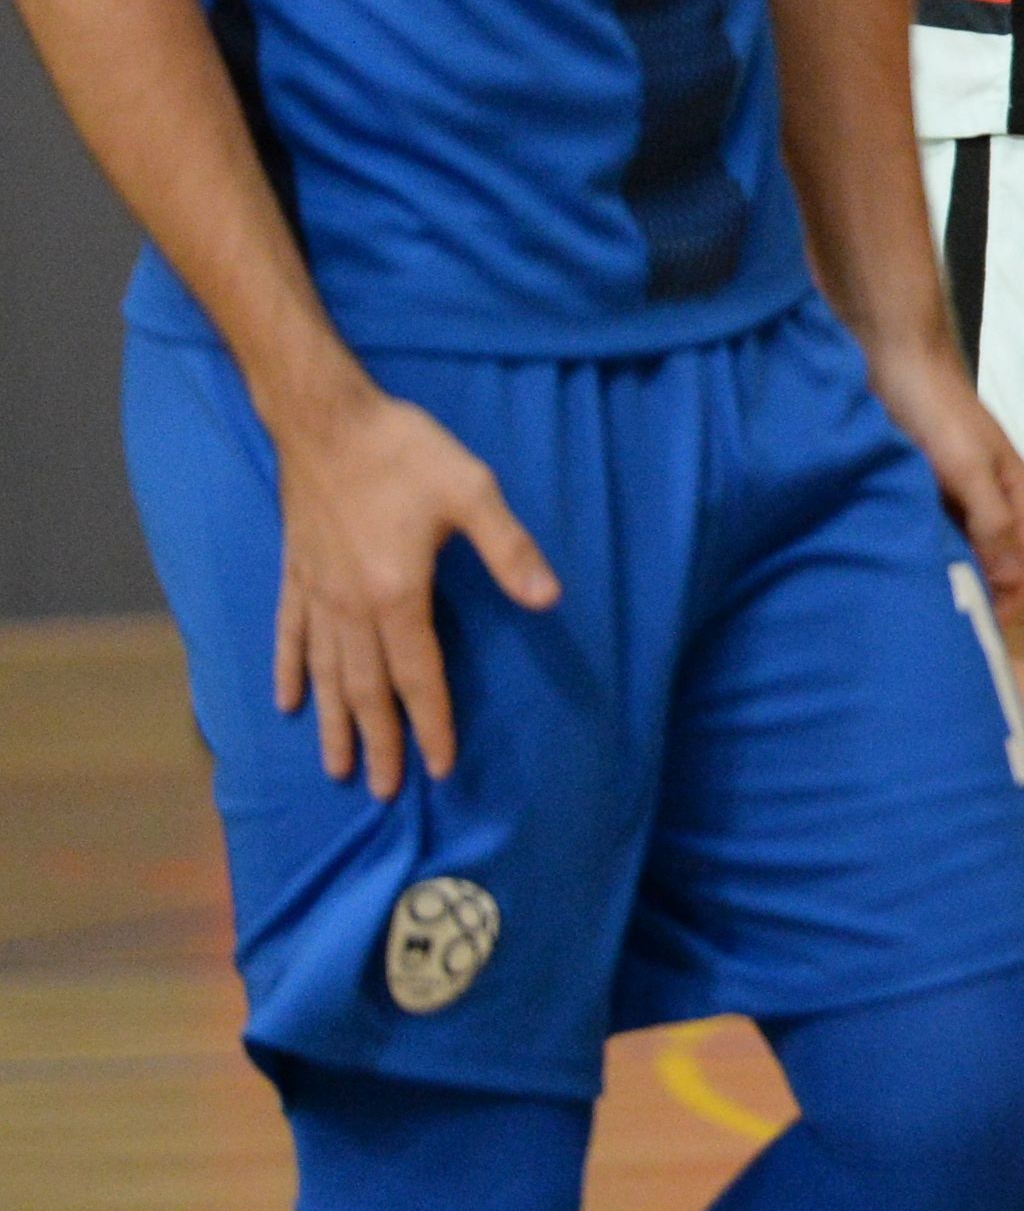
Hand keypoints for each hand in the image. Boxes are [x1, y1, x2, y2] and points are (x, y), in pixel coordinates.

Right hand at [269, 383, 558, 797]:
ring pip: (324, 674)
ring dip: (334, 723)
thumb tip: (550, 598)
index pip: (418, 676)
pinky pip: (288, 635)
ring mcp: (315, 592)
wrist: (326, 419)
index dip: (432, 722)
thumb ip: (509, 549)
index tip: (439, 767)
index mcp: (396, 593)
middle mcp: (349, 605)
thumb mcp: (473, 491)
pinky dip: (289, 672)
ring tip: (337, 768)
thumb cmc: (405, 452)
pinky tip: (286, 703)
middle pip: (366, 690)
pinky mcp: (294, 573)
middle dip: (380, 742)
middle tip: (385, 792)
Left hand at [868, 335, 1023, 608]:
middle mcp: (990, 499)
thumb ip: (993, 521)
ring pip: (960, 550)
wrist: (892, 355)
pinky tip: (893, 568)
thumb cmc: (937, 411)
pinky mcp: (922, 487)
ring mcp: (955, 494)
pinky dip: (919, 553)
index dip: (1007, 602)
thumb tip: (1016, 581)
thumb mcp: (968, 468)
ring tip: (913, 606)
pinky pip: (928, 533)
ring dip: (945, 575)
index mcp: (1015, 494)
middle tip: (938, 629)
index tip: (972, 634)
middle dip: (975, 595)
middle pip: (995, 563)